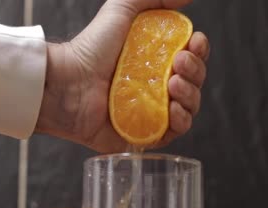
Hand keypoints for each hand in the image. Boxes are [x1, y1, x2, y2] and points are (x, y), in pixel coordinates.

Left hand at [36, 0, 209, 152]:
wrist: (68, 83)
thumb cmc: (90, 48)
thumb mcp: (122, 9)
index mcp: (156, 60)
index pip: (191, 57)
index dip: (199, 50)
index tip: (194, 42)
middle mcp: (156, 86)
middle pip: (194, 82)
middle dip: (195, 71)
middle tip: (178, 62)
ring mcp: (151, 112)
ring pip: (189, 107)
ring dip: (190, 94)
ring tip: (173, 84)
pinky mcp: (143, 134)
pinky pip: (174, 133)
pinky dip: (180, 121)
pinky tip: (173, 108)